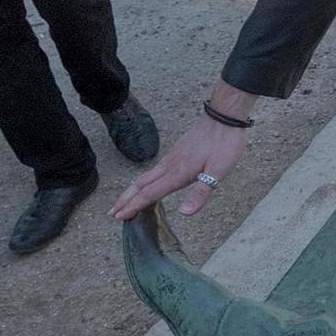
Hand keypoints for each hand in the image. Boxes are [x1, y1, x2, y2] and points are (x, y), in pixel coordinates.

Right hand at [115, 90, 253, 218]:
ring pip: (145, 177)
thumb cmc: (223, 145)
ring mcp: (171, 158)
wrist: (223, 118)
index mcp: (177, 173)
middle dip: (125, 200)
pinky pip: (153, 171)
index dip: (134, 206)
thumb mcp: (218, 172)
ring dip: (132, 191)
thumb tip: (184, 213)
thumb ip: (201, 193)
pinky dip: (143, 182)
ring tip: (123, 201)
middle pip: (141, 185)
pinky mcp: (175, 153)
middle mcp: (169, 166)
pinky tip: (147, 184)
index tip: (120, 217)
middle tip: (112, 212)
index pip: (150, 194)